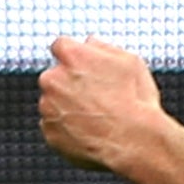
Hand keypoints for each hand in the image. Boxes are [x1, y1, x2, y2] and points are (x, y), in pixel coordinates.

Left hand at [38, 36, 165, 171]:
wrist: (132, 141)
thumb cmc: (135, 100)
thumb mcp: (131, 62)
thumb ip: (104, 47)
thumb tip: (89, 43)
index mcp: (73, 57)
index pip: (61, 46)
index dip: (75, 55)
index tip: (85, 64)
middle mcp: (53, 80)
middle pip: (55, 76)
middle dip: (70, 83)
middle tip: (98, 95)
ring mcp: (48, 107)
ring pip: (54, 102)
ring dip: (69, 105)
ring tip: (99, 116)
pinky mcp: (49, 132)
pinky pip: (55, 125)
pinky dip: (68, 126)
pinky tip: (91, 130)